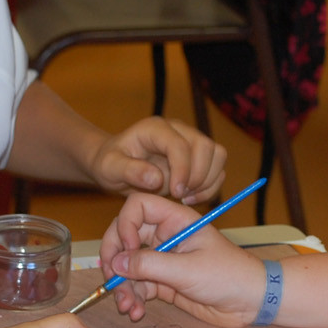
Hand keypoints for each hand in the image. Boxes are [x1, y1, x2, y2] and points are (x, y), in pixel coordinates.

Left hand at [88, 117, 226, 204]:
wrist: (117, 165)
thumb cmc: (110, 164)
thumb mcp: (110, 168)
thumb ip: (130, 171)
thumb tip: (156, 179)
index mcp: (155, 129)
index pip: (179, 144)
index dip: (183, 170)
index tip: (176, 193)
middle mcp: (177, 130)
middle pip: (205, 146)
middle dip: (198, 176)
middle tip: (180, 197)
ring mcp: (190, 141)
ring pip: (217, 155)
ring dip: (207, 181)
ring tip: (186, 198)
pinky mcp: (198, 156)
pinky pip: (217, 168)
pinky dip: (210, 186)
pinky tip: (190, 199)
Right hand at [100, 192, 266, 325]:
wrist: (251, 303)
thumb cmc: (229, 276)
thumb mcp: (188, 269)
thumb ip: (150, 265)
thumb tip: (116, 263)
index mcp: (176, 221)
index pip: (138, 207)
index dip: (125, 224)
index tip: (126, 249)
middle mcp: (165, 236)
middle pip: (125, 237)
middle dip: (115, 259)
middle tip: (111, 279)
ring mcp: (163, 260)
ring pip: (128, 266)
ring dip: (123, 287)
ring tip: (127, 307)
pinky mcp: (163, 282)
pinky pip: (138, 286)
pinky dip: (133, 299)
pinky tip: (136, 312)